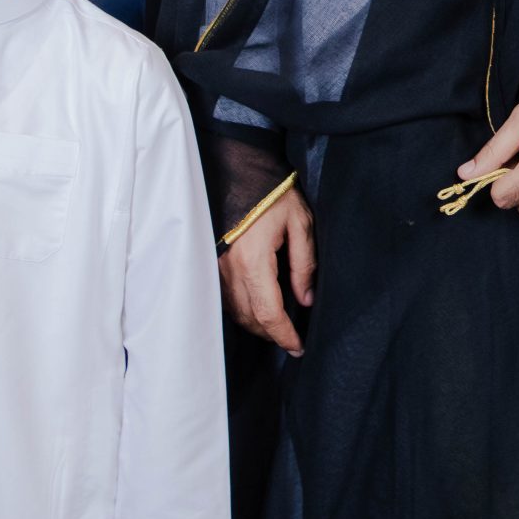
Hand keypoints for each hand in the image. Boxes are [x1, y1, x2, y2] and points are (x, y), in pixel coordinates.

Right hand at [218, 182, 314, 351]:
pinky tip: (258, 308)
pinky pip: (226, 299)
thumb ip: (304, 264)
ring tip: (278, 327)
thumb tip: (306, 299)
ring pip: (236, 312)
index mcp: (253, 262)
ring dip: (257, 325)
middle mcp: (230, 270)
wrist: (238, 171)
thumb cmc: (273, 194)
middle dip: (272, 334)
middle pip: (250, 319)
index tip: (299, 347)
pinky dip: (243, 311)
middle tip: (293, 338)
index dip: (285, 335)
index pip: (269, 313)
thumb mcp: (300, 224)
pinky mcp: (212, 264)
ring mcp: (217, 268)